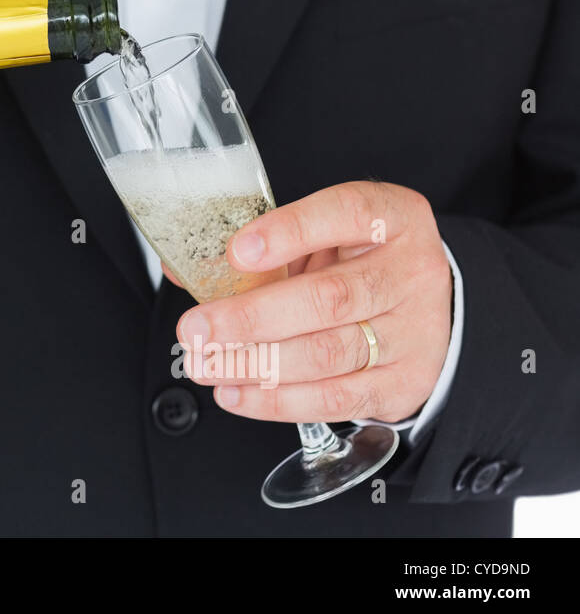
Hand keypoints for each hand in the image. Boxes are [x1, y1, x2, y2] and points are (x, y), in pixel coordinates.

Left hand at [174, 181, 452, 423]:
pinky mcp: (404, 383)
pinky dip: (278, 400)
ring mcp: (413, 332)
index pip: (344, 213)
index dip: (289, 232)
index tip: (236, 253)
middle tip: (197, 328)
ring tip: (206, 364)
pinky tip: (237, 391)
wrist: (427, 306)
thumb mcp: (323, 234)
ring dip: (255, 364)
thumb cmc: (360, 262)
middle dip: (250, 318)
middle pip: (328, 299)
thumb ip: (265, 245)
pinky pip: (336, 399)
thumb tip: (187, 271)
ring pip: (328, 354)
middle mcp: (410, 273)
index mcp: (392, 218)